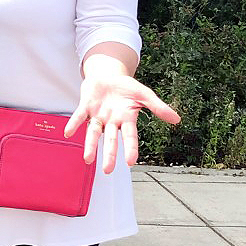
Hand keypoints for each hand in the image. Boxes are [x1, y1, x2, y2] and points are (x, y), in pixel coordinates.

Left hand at [64, 74, 179, 173]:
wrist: (107, 75)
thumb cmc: (126, 87)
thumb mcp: (145, 95)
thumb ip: (158, 107)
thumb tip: (177, 120)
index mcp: (126, 119)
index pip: (129, 137)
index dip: (130, 149)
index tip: (130, 163)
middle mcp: (111, 121)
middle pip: (110, 140)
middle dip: (109, 154)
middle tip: (107, 170)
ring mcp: (97, 115)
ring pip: (93, 133)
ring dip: (90, 145)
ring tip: (87, 159)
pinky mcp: (85, 107)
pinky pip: (79, 117)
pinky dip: (74, 124)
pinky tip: (68, 133)